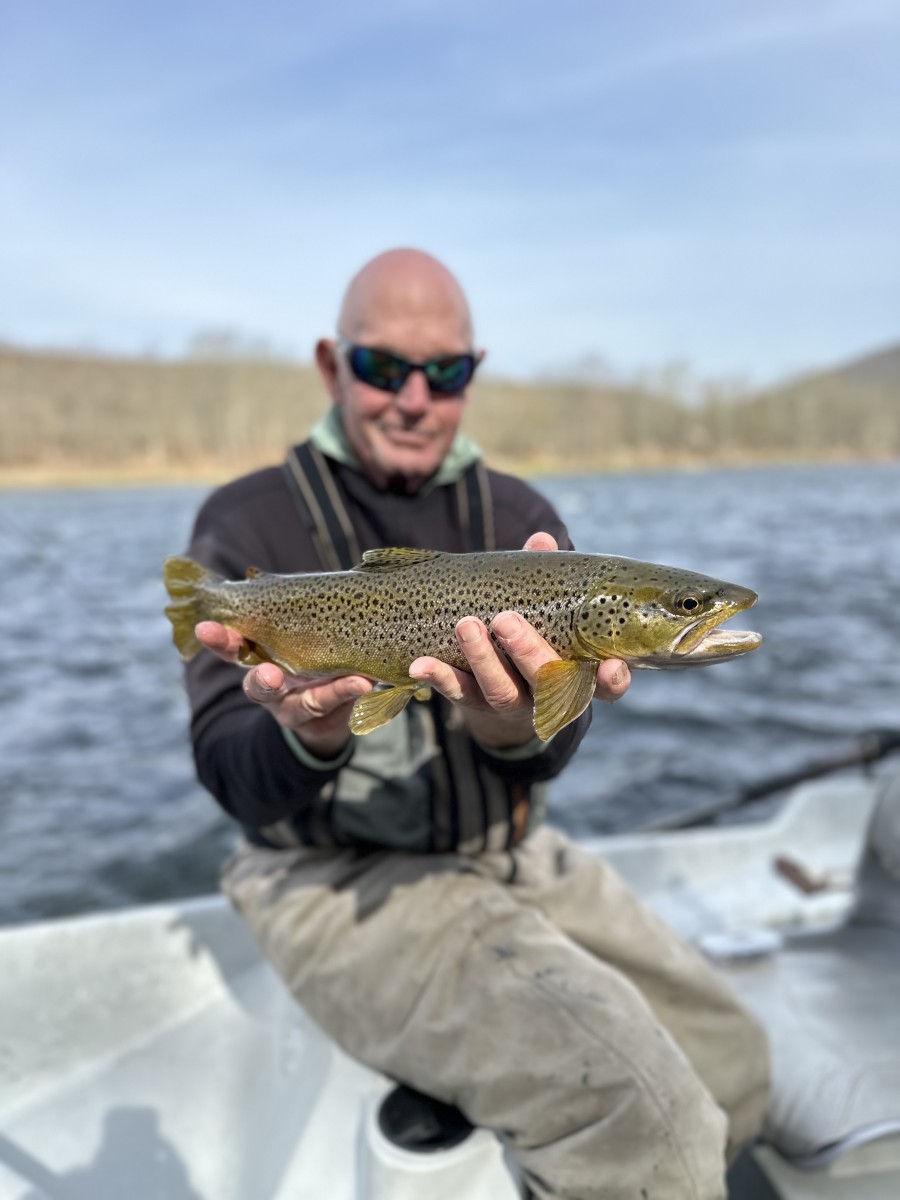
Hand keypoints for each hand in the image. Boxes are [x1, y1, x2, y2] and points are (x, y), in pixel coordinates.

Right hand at [195, 622, 372, 758]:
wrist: (326, 716)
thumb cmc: (304, 659)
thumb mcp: (292, 634)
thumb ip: (288, 613)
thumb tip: (290, 578)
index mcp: (258, 658)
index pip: (233, 646)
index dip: (218, 638)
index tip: (205, 627)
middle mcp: (272, 685)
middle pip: (255, 683)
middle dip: (259, 678)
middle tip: (268, 674)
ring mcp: (295, 705)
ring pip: (300, 704)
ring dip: (316, 694)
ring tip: (332, 682)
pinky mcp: (322, 716)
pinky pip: (334, 704)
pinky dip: (347, 691)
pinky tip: (363, 682)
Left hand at [408, 532, 630, 748]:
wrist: (505, 688)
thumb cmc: (538, 634)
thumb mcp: (548, 608)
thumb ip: (547, 578)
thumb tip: (541, 540)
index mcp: (581, 673)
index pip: (606, 685)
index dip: (612, 680)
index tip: (612, 666)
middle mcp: (550, 695)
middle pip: (546, 681)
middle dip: (527, 652)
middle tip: (506, 622)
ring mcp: (514, 704)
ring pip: (501, 691)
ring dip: (483, 660)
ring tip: (466, 626)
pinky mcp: (477, 706)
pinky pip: (459, 694)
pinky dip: (440, 678)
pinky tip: (420, 664)